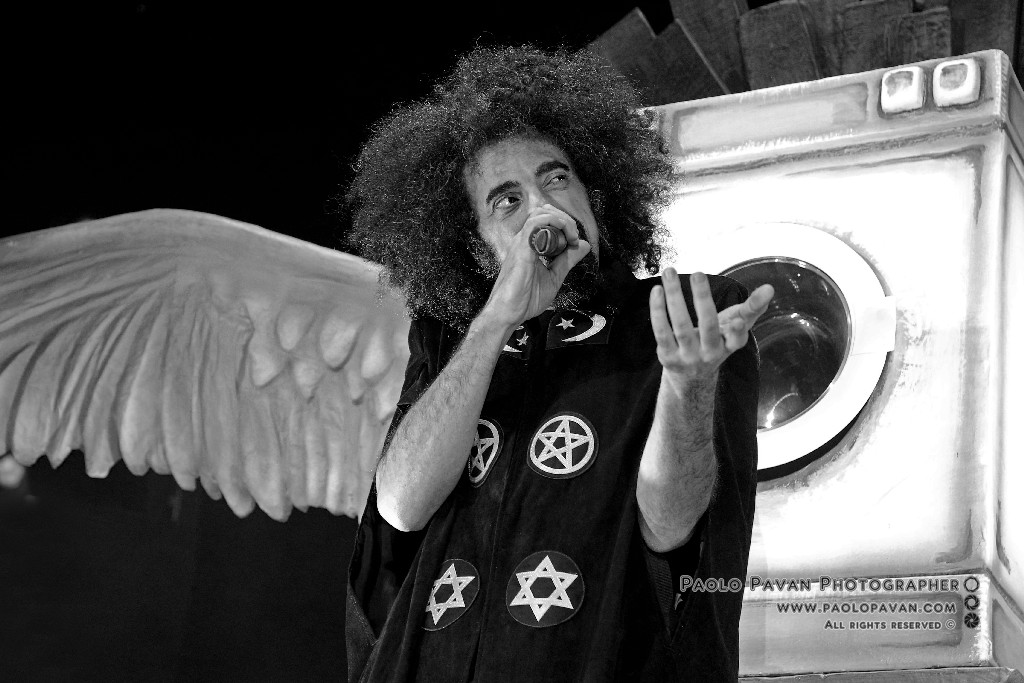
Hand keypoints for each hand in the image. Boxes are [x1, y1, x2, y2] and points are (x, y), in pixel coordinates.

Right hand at [480, 204, 591, 329]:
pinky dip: (554, 222)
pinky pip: (535, 223)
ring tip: (571, 237)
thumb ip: (567, 261)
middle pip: (544, 212)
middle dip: (565, 219)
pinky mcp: (521, 248)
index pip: (546, 220)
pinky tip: (565, 237)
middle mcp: (524, 240)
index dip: (564, 225)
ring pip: (541, 214)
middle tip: (574, 237)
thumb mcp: (554, 277)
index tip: (575, 242)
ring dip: (562, 220)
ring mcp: (521, 243)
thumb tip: (583, 244)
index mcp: (529, 246)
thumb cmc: (525, 300)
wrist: (509, 314)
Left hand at [650, 269, 772, 388]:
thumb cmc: (717, 340)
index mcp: (730, 345)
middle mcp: (710, 353)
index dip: (737, 332)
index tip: (738, 322)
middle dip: (703, 300)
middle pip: (707, 327)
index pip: (737, 340)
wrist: (691, 375)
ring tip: (670, 272)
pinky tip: (657, 290)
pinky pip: (662, 332)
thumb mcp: (736, 326)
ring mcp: (688, 356)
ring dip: (674, 297)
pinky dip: (658, 311)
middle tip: (699, 273)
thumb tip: (770, 288)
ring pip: (681, 326)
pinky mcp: (667, 356)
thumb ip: (753, 307)